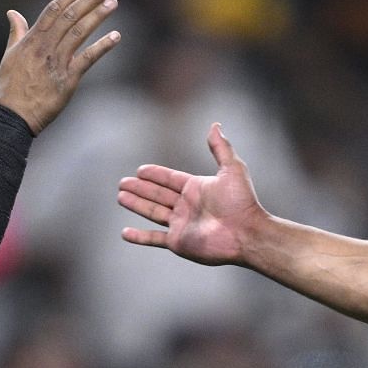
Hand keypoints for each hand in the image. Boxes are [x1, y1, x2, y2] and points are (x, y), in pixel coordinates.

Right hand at [0, 0, 120, 132]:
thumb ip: (16, 32)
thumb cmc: (10, 86)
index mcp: (32, 39)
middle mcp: (45, 47)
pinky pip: (88, 59)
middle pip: (70, 17)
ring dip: (98, 16)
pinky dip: (103, 46)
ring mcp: (57, 62)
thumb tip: (12, 12)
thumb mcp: (10, 55)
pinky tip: (116, 36)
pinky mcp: (68, 80)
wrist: (13, 115)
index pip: (53, 10)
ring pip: (80, 32)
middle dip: (89, 0)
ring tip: (112, 3)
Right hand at [118, 123, 266, 265]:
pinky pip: (154, 239)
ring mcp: (181, 225)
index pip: (169, 179)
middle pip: (157, 194)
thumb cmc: (242, 202)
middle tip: (123, 182)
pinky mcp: (178, 242)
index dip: (155, 174)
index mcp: (196, 189)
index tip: (140, 170)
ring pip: (152, 212)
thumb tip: (214, 125)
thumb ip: (221, 148)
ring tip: (120, 197)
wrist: (247, 233)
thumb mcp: (232, 169)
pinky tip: (125, 233)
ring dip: (136, 205)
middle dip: (140, 188)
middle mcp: (186, 206)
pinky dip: (139, 237)